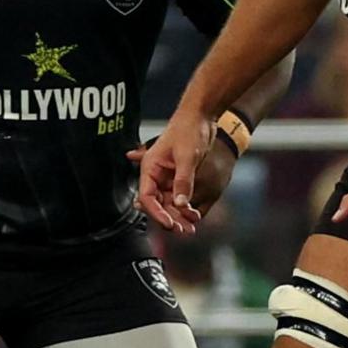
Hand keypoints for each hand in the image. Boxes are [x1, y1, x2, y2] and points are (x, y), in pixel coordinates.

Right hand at [134, 111, 217, 233]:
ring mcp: (168, 176)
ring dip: (179, 216)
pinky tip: (195, 215)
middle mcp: (156, 174)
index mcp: (150, 167)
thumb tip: (180, 204)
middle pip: (158, 203)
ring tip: (191, 229)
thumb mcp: (187, 157)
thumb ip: (183, 181)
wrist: (201, 116)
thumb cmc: (189, 130)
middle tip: (184, 231)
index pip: (147, 196)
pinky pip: (180, 197)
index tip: (169, 224)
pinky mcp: (179, 177)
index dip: (156, 212)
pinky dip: (186, 207)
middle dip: (170, 218)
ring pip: (170, 203)